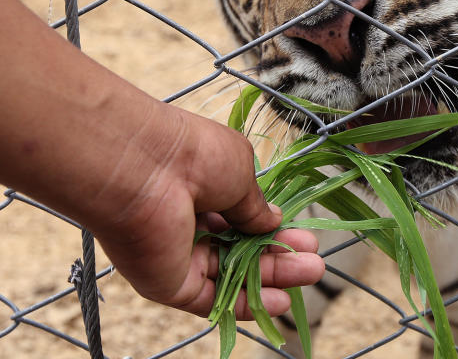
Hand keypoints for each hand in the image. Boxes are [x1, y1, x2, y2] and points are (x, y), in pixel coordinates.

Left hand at [88, 105, 324, 317]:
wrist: (145, 169)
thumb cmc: (192, 155)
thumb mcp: (239, 170)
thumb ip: (256, 204)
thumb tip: (274, 222)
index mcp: (200, 186)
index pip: (239, 216)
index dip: (271, 228)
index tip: (303, 234)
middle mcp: (187, 221)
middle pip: (240, 249)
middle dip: (279, 255)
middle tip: (313, 260)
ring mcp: (178, 254)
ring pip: (231, 275)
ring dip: (271, 279)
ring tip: (311, 275)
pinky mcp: (171, 284)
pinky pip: (213, 299)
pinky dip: (246, 303)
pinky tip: (279, 301)